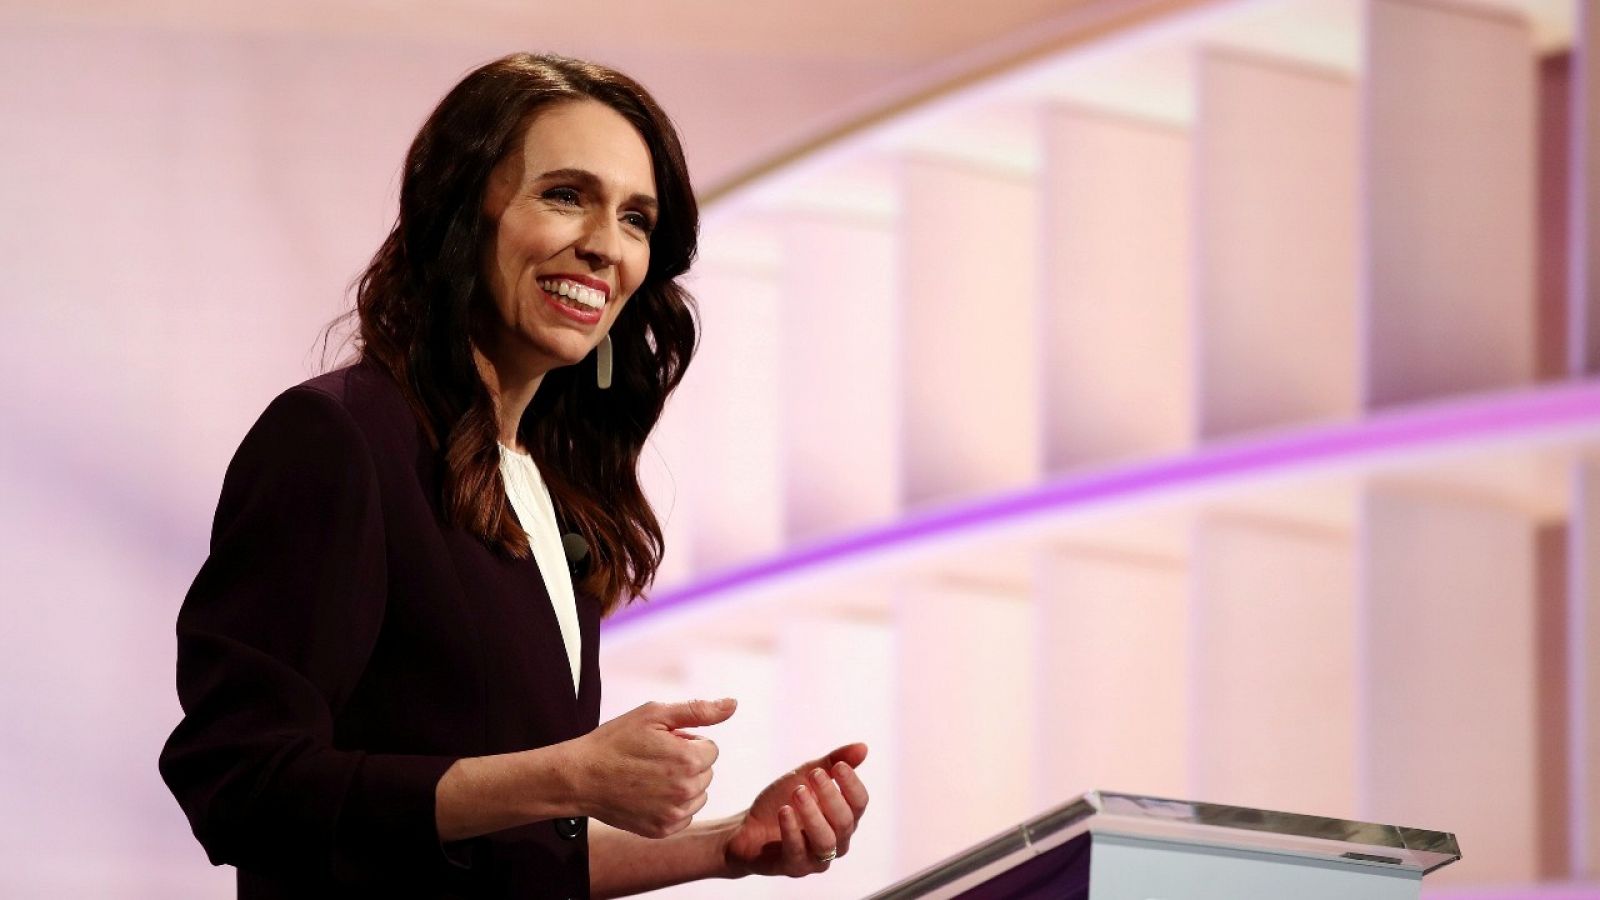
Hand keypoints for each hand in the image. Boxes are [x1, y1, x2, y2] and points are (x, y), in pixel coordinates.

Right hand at [571, 698, 735, 837]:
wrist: (580, 776)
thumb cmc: (616, 740)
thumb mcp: (655, 715)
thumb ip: (699, 711)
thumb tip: (733, 704)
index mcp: (690, 759)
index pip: (710, 748)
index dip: (686, 741)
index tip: (661, 743)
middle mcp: (687, 790)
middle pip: (705, 771)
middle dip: (686, 762)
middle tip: (653, 758)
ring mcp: (675, 814)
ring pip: (698, 794)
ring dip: (682, 784)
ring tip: (650, 776)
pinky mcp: (662, 830)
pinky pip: (684, 814)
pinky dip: (671, 805)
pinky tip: (647, 795)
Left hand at [723, 743, 869, 877]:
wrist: (748, 827)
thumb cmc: (782, 801)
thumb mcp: (806, 776)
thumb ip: (832, 762)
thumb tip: (863, 747)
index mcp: (844, 818)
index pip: (860, 803)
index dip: (852, 784)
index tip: (838, 766)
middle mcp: (836, 841)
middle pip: (845, 822)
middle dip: (831, 796)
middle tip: (814, 774)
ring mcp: (816, 858)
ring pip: (826, 841)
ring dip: (813, 814)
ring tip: (798, 792)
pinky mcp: (794, 868)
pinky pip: (798, 851)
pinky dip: (792, 830)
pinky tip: (784, 811)